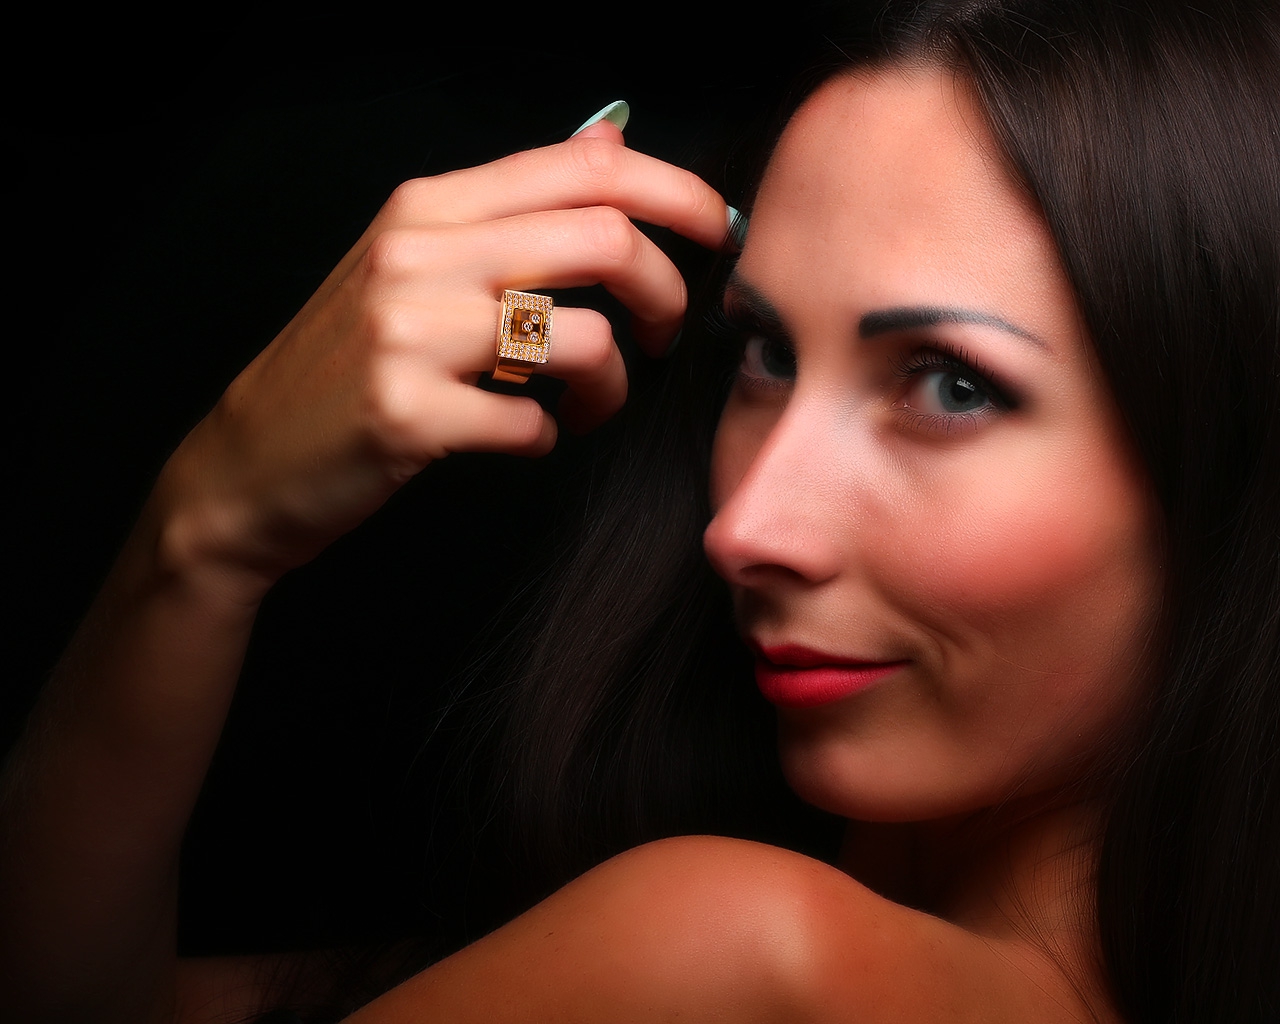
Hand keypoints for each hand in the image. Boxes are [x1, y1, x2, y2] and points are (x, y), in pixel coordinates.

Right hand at [152, 117, 735, 595]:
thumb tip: (611, 139)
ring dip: (615, 386)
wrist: (246, 467)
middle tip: (663, 336)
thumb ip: (512, 207)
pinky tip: (525, 438)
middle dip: (667, 294)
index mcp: (429, 208)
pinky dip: (550, 439)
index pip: (587, 167)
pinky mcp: (407, 415)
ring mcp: (407, 334)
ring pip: (584, 338)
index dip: (679, 192)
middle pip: (605, 240)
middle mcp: (417, 253)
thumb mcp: (412, 263)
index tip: (719, 233)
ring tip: (592, 408)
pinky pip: (535, 424)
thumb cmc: (346, 367)